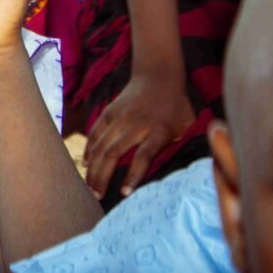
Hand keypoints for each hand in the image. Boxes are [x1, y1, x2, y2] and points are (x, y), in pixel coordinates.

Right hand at [83, 68, 194, 198]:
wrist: (158, 75)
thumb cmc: (176, 106)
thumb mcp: (185, 126)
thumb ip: (177, 146)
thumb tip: (174, 168)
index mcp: (159, 131)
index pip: (143, 157)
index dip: (132, 176)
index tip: (124, 193)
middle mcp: (137, 125)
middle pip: (114, 153)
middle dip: (103, 177)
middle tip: (97, 196)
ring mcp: (120, 118)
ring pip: (101, 146)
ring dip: (93, 168)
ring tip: (89, 186)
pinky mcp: (109, 112)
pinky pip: (95, 133)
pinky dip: (89, 149)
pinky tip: (86, 164)